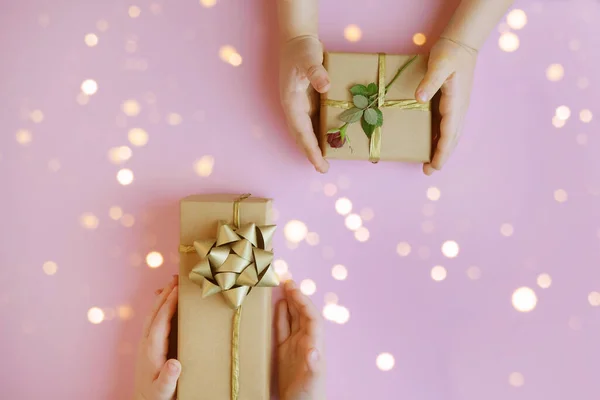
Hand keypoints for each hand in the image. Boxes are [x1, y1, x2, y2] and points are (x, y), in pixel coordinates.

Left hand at [133, 276, 180, 399]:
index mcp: (152, 351)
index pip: (160, 322)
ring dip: (162, 298)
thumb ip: (169, 378)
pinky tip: (164, 303)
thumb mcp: (165, 391)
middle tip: (176, 278)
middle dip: (165, 294)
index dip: (168, 304)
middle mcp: (146, 344)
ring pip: (153, 315)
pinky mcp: (148, 346)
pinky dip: (160, 308)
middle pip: (155, 313)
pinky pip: (153, 321)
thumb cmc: (158, 397)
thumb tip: (175, 363)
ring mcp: (146, 343)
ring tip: (172, 284)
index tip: (178, 289)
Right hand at [277, 281, 325, 399]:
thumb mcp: (311, 382)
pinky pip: (282, 330)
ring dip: (289, 303)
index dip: (304, 302)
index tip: (294, 288)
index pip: (311, 318)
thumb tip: (313, 349)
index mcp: (313, 346)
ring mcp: (294, 347)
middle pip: (302, 314)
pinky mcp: (284, 353)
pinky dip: (280, 317)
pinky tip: (277, 306)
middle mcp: (305, 342)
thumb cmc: (308, 397)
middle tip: (287, 280)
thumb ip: (313, 367)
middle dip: (297, 297)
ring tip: (282, 287)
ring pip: (292, 319)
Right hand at [279, 35, 330, 172]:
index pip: (302, 133)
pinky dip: (320, 135)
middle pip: (302, 137)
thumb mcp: (308, 59)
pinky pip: (314, 123)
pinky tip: (330, 141)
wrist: (297, 41)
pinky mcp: (308, 103)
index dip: (311, 150)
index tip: (319, 164)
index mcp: (292, 103)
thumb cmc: (301, 50)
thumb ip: (316, 72)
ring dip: (315, 147)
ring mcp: (301, 107)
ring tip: (326, 162)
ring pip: (307, 132)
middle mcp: (295, 109)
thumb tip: (325, 86)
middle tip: (324, 169)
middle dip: (312, 154)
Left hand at [415, 37, 477, 175]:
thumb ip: (430, 81)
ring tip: (429, 163)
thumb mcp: (440, 64)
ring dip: (442, 149)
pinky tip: (432, 142)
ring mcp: (457, 107)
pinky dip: (441, 137)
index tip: (434, 166)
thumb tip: (419, 98)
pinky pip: (447, 125)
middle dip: (441, 156)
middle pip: (452, 139)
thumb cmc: (450, 52)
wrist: (462, 42)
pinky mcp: (453, 103)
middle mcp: (459, 109)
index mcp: (456, 104)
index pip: (449, 134)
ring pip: (451, 134)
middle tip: (428, 171)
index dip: (442, 152)